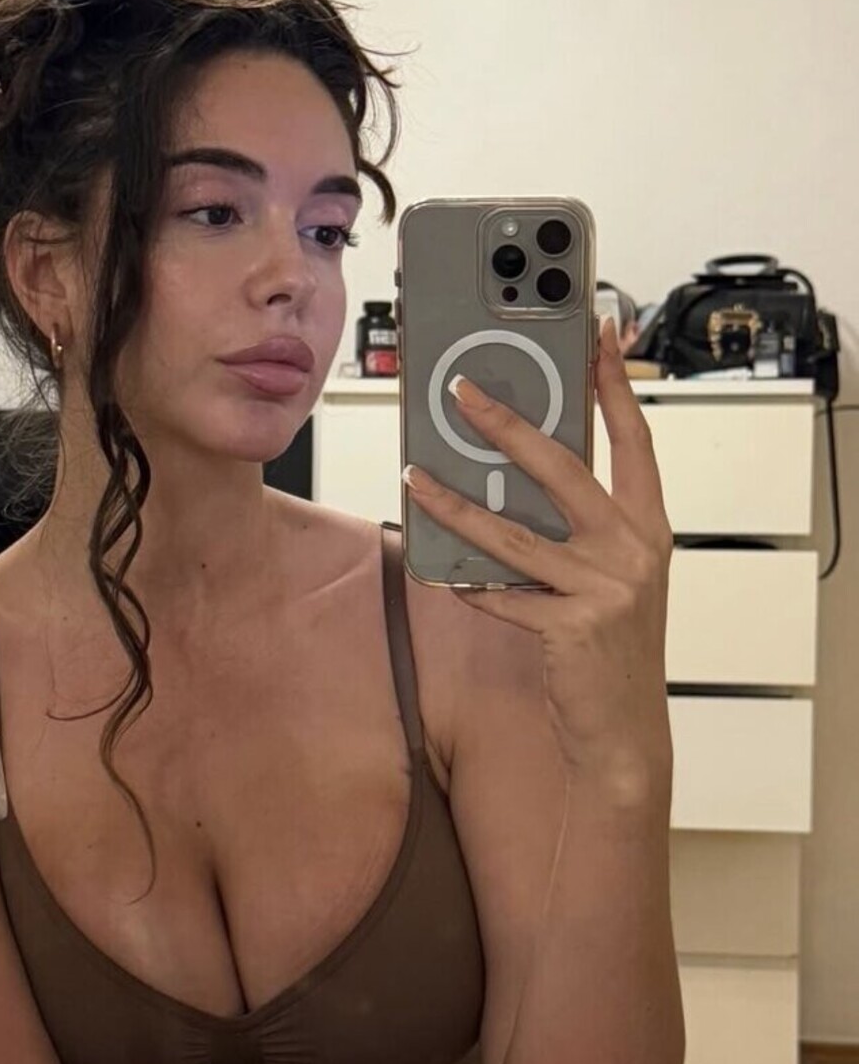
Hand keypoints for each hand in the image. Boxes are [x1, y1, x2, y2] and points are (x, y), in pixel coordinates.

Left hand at [403, 319, 673, 787]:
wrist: (623, 729)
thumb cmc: (610, 645)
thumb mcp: (612, 576)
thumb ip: (580, 526)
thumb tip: (512, 474)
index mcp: (648, 526)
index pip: (634, 439)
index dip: (615, 385)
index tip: (599, 334)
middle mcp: (634, 548)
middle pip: (563, 467)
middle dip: (507, 424)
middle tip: (462, 392)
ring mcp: (606, 587)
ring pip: (513, 531)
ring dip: (455, 503)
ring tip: (416, 476)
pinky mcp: (573, 625)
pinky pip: (502, 592)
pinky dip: (466, 582)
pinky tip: (436, 571)